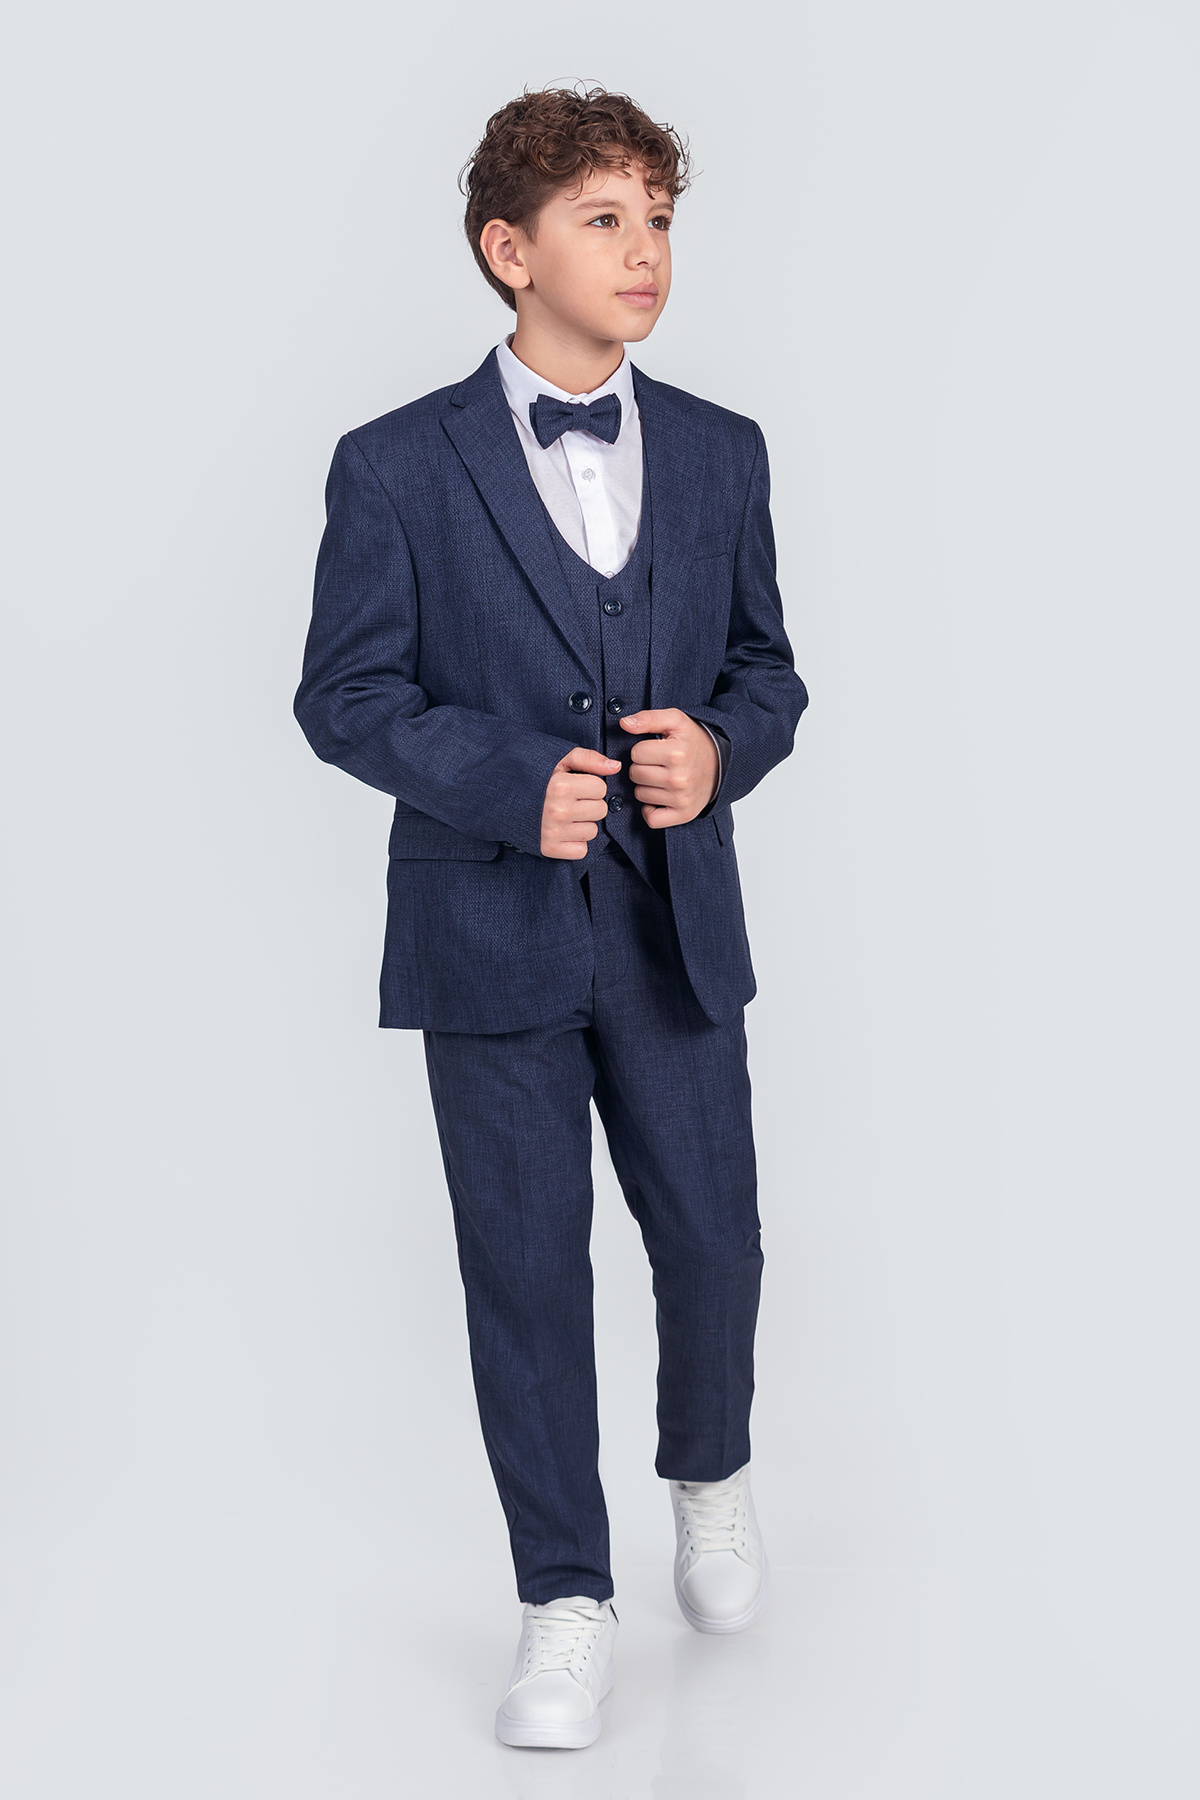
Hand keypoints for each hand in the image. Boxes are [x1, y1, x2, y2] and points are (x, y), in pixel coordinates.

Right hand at [540, 746, 620, 858]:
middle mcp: (558, 810)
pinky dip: (574, 843)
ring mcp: (553, 831)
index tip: (575, 785)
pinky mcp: (548, 848)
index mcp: (561, 786)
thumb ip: (589, 759)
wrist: (502, 795)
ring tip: (564, 815)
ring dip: (582, 824)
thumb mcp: (560, 759)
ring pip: (592, 831)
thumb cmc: (535, 777)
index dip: (590, 785)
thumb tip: (616, 767)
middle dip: (589, 804)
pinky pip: (581, 850)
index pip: (601, 788)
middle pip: (600, 810)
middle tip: (570, 801)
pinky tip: (562, 831)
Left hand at [619, 709, 719, 827]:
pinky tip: (660, 798)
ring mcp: (681, 799)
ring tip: (662, 778)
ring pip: (639, 794)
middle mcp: (679, 778)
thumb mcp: (675, 721)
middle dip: (643, 767)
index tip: (657, 749)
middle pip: (635, 774)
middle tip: (659, 764)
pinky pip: (651, 818)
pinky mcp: (683, 814)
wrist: (722, 764)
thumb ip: (648, 718)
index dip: (643, 749)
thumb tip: (624, 724)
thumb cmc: (694, 742)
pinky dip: (651, 810)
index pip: (635, 753)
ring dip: (646, 786)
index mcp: (676, 753)